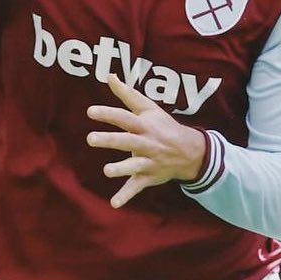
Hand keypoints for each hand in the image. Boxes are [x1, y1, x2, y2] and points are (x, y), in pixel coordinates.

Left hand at [86, 73, 206, 208]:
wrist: (190, 151)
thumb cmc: (163, 126)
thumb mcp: (148, 108)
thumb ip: (127, 94)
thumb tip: (109, 76)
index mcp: (144, 125)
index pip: (125, 118)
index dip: (108, 114)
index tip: (90, 111)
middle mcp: (146, 142)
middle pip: (127, 140)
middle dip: (110, 140)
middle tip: (90, 139)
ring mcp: (148, 161)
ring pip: (134, 165)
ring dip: (121, 168)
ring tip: (107, 171)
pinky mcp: (147, 177)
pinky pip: (136, 187)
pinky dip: (125, 196)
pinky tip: (113, 204)